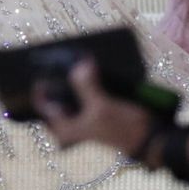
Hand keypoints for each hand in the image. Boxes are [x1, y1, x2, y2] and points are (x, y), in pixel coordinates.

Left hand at [32, 57, 153, 155]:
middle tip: (58, 51)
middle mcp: (70, 121)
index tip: (38, 59)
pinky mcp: (97, 107)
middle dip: (59, 73)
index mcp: (64, 128)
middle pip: (56, 92)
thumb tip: (78, 64)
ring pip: (72, 88)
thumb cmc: (124, 128)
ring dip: (74, 73)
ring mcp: (84, 114)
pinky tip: (89, 59)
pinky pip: (86, 87)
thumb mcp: (102, 108)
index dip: (38, 81)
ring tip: (73, 52)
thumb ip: (86, 86)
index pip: (41, 101)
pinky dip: (87, 75)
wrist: (150, 137)